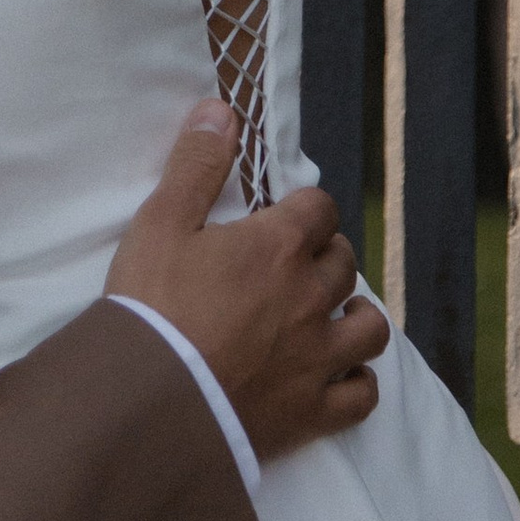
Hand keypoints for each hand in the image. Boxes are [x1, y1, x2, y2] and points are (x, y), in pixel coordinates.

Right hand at [106, 105, 386, 463]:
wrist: (150, 397)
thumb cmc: (151, 302)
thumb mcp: (161, 221)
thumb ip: (197, 164)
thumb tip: (222, 110)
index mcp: (278, 247)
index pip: (320, 209)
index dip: (305, 209)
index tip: (285, 217)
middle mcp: (311, 297)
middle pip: (344, 263)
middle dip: (326, 254)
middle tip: (295, 262)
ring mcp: (319, 358)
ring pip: (369, 327)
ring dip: (356, 313)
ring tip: (331, 313)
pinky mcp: (315, 411)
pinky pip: (362, 394)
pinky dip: (358, 380)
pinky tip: (338, 373)